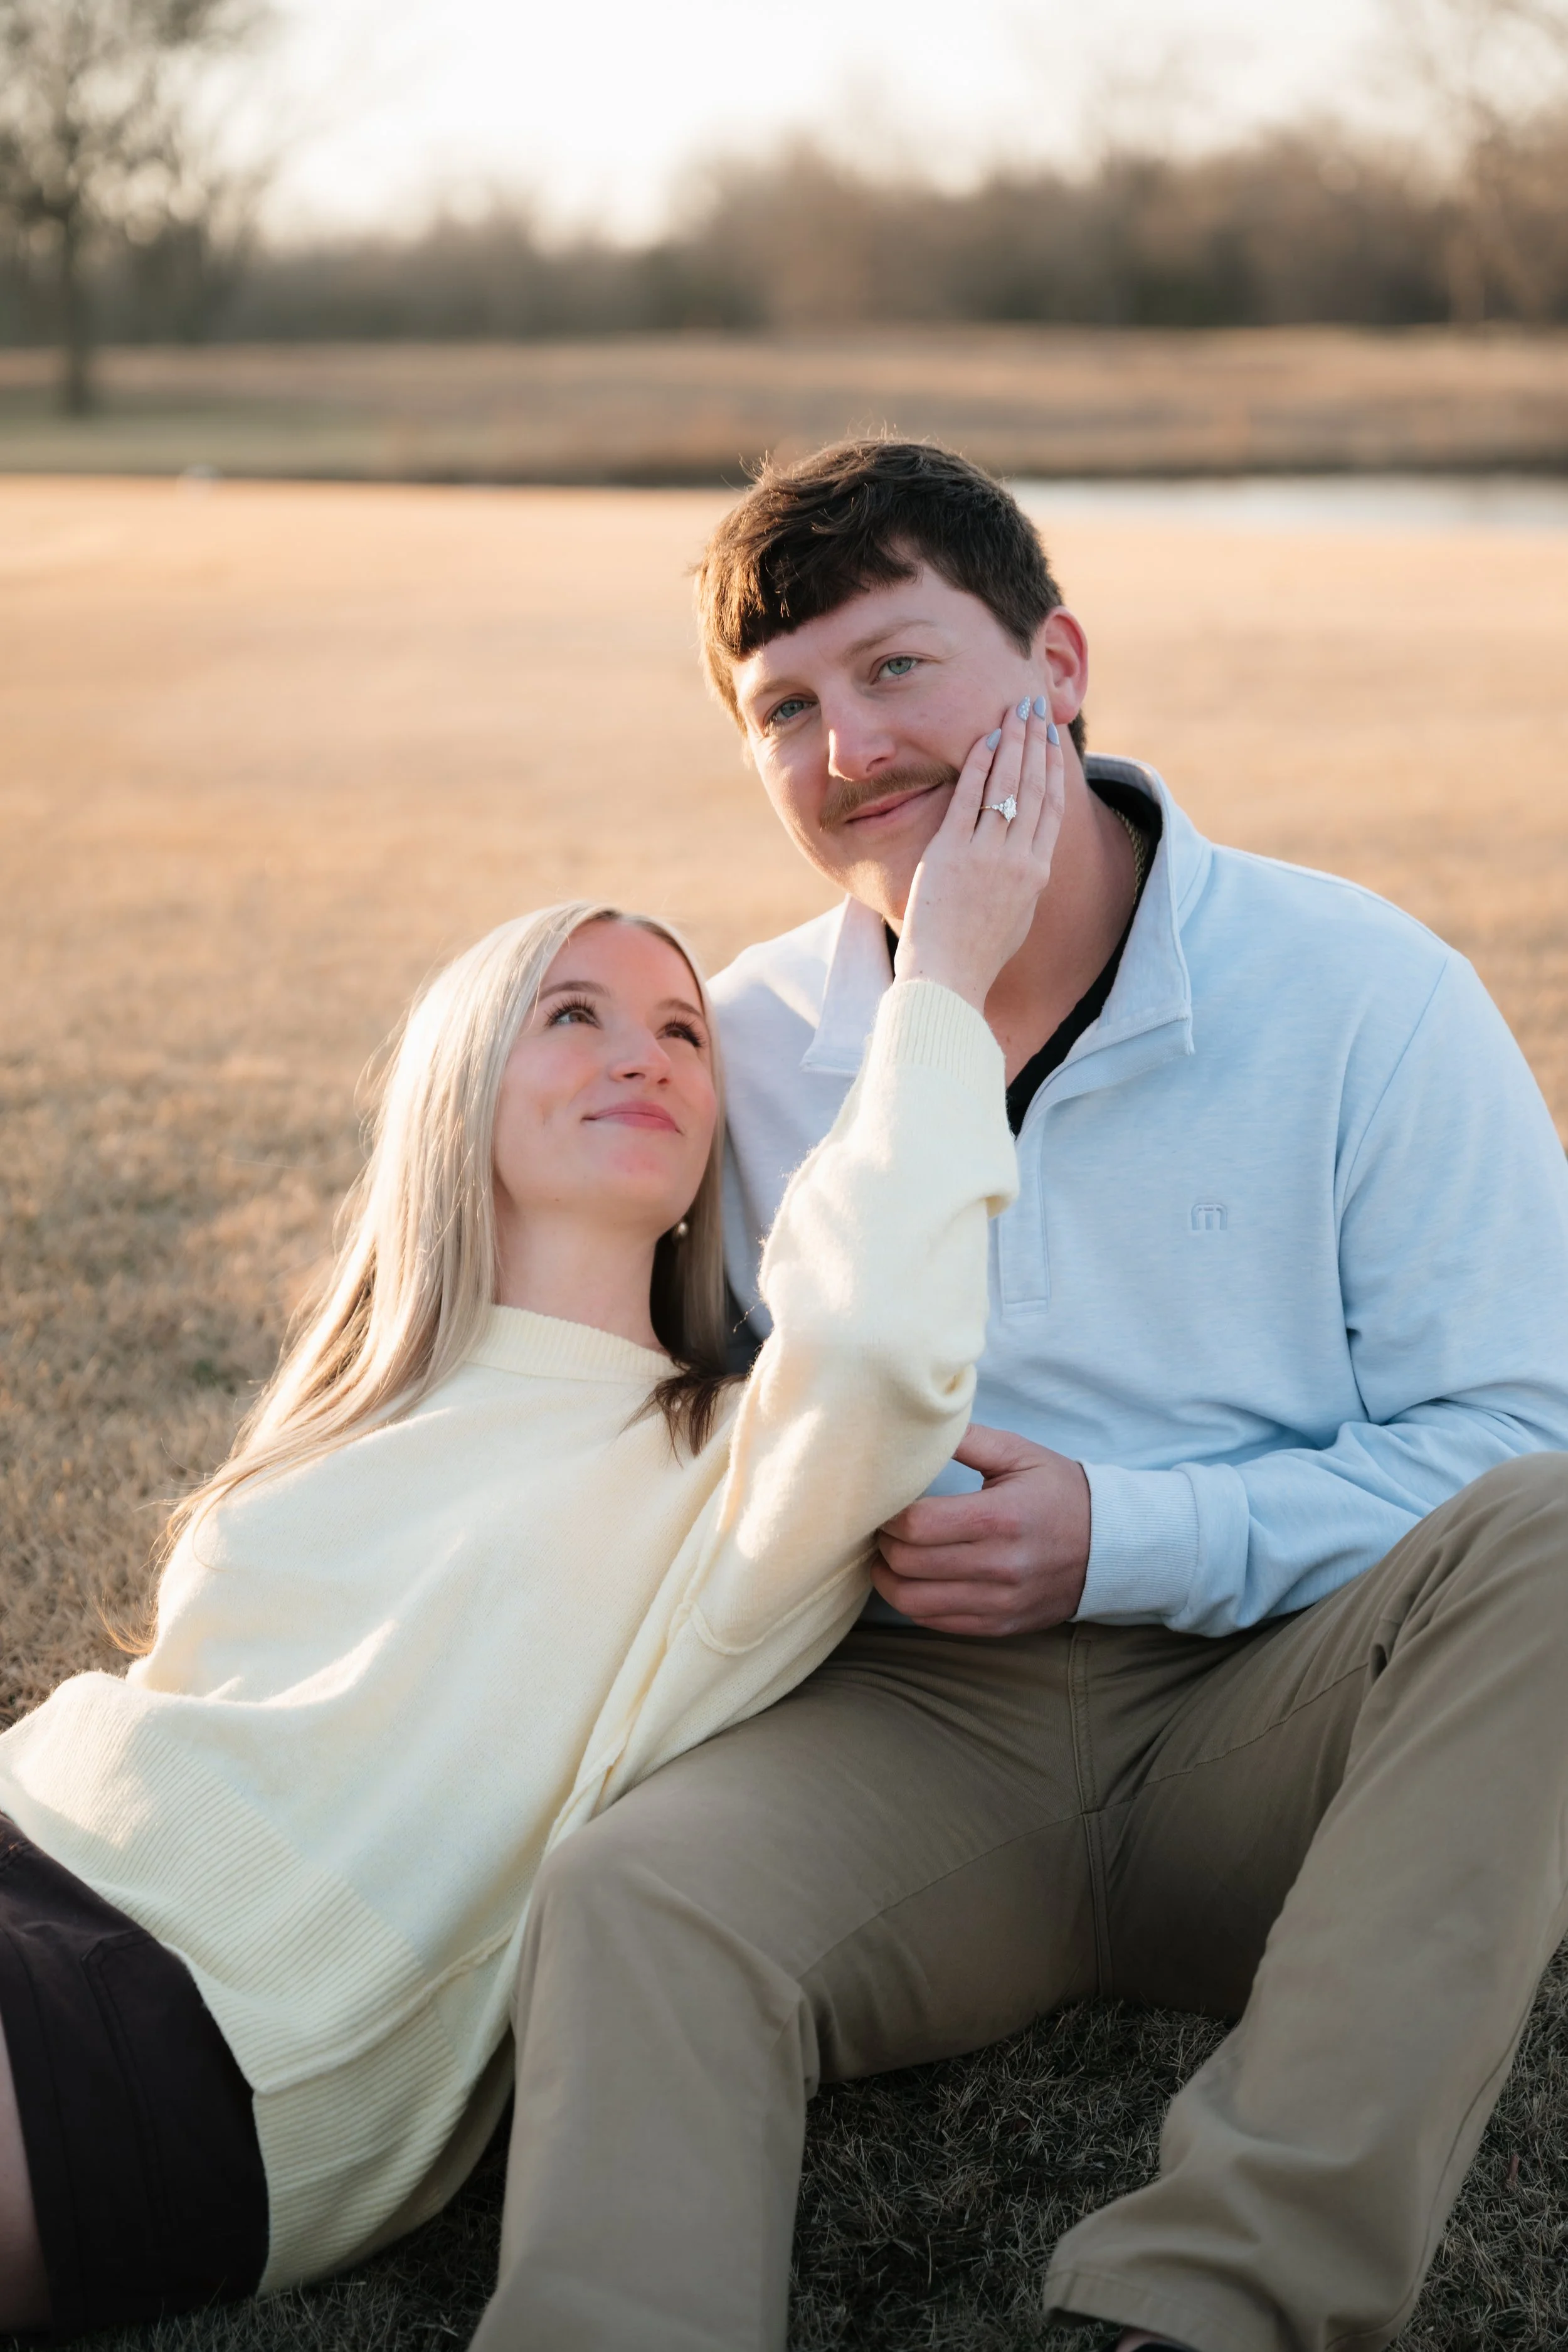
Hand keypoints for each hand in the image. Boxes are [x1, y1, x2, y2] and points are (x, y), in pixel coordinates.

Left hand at [872, 1423, 1089, 1635]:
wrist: (1110, 1545)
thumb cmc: (1059, 1492)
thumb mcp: (1019, 1453)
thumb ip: (967, 1439)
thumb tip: (917, 1425)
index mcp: (1000, 1518)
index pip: (918, 1525)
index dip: (890, 1515)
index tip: (887, 1504)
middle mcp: (999, 1566)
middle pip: (909, 1564)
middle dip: (884, 1544)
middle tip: (882, 1527)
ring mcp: (999, 1601)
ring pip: (914, 1602)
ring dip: (889, 1579)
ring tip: (887, 1558)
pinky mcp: (998, 1624)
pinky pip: (936, 1622)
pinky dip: (912, 1604)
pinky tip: (912, 1581)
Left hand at [894, 693, 1065, 1010]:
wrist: (949, 977)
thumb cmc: (977, 953)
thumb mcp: (1015, 915)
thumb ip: (1023, 879)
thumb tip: (1027, 857)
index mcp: (1037, 872)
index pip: (1050, 806)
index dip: (1052, 766)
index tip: (1050, 738)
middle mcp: (1018, 857)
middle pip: (1034, 786)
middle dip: (1036, 741)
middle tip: (1036, 707)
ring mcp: (986, 853)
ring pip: (1007, 784)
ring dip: (1013, 741)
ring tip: (1016, 709)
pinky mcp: (952, 852)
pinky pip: (969, 797)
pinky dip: (979, 764)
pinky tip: (985, 738)